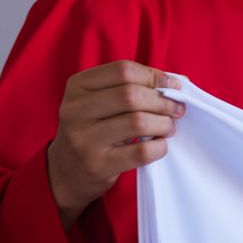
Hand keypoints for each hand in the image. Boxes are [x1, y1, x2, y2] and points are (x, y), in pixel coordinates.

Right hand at [47, 62, 184, 228]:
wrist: (66, 172)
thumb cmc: (92, 130)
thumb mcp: (98, 102)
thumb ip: (129, 88)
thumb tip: (175, 83)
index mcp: (77, 86)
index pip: (123, 70)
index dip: (153, 76)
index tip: (172, 86)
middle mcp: (75, 111)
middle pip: (131, 95)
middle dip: (162, 101)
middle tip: (175, 109)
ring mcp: (84, 139)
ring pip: (138, 122)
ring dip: (163, 123)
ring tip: (168, 127)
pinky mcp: (98, 165)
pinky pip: (141, 152)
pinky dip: (159, 147)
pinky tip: (159, 145)